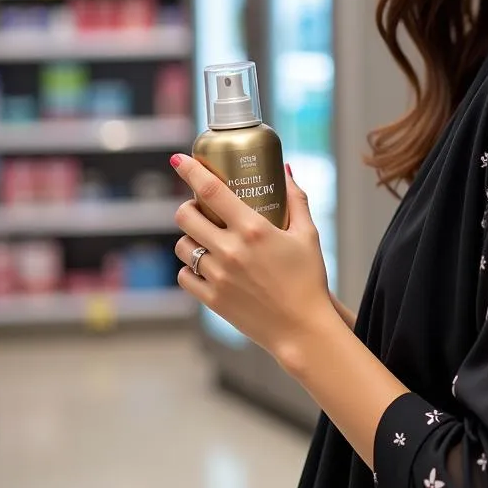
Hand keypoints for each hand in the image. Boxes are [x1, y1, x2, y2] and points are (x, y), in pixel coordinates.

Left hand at [172, 154, 336, 363]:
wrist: (302, 328)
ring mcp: (217, 276)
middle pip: (185, 216)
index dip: (190, 170)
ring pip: (183, 246)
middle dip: (187, 207)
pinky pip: (186, 276)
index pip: (210, 190)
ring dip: (191, 238)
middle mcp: (230, 250)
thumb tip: (286, 170)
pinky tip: (207, 266)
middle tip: (201, 209)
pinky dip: (192, 268)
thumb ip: (296, 199)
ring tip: (207, 240)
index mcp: (253, 229)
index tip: (178, 158)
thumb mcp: (308, 234)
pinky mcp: (211, 300)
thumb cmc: (308, 279)